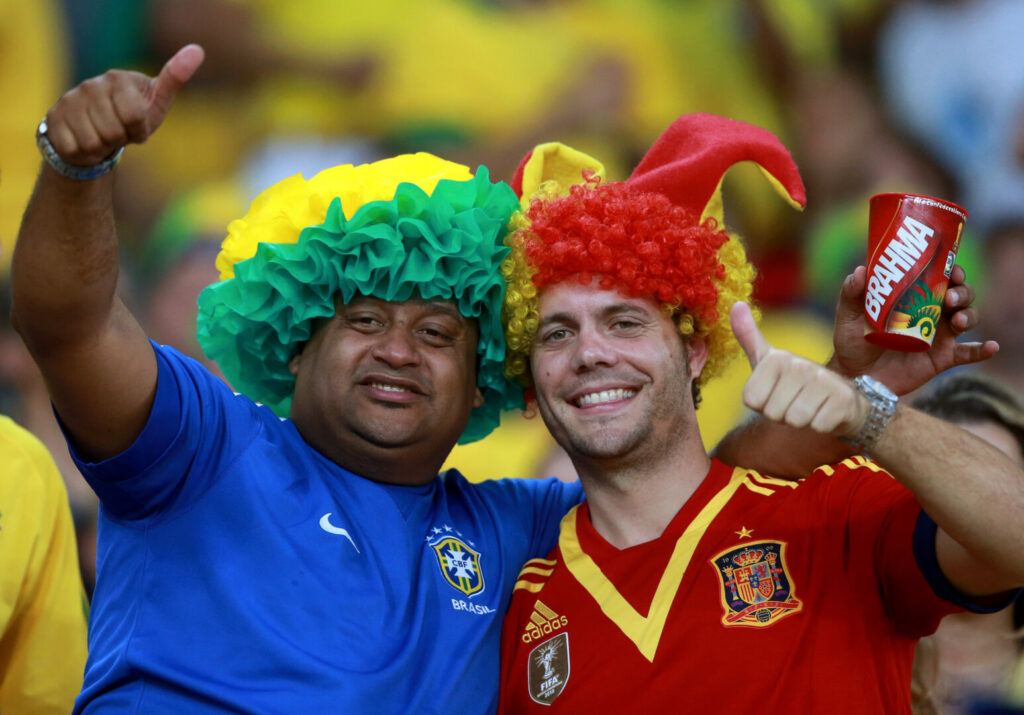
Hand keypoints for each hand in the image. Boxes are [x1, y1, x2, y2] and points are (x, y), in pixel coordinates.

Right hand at [43, 44, 204, 166]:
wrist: (98, 132)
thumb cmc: (133, 117)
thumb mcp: (157, 102)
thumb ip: (174, 78)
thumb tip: (197, 51)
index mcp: (119, 78)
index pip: (134, 116)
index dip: (139, 130)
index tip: (137, 126)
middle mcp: (91, 85)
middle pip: (112, 132)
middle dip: (120, 140)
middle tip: (118, 132)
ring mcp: (70, 100)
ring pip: (92, 142)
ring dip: (102, 148)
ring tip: (102, 136)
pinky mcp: (53, 117)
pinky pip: (73, 148)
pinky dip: (83, 153)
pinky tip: (84, 140)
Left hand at [732, 301, 866, 438]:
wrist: (841, 399)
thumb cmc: (796, 383)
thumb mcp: (768, 360)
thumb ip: (748, 335)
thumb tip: (735, 304)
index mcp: (777, 358)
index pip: (751, 400)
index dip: (763, 405)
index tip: (777, 394)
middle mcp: (800, 365)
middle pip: (772, 413)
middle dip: (781, 415)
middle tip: (796, 402)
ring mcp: (824, 382)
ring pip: (794, 420)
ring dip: (801, 421)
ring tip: (810, 407)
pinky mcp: (843, 401)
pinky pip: (817, 427)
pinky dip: (820, 426)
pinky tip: (826, 413)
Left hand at [829, 264, 997, 394]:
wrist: (855, 376)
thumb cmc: (852, 341)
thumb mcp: (847, 316)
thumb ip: (851, 293)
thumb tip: (860, 271)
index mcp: (913, 297)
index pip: (940, 277)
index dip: (952, 270)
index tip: (952, 269)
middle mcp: (931, 313)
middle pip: (960, 295)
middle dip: (962, 292)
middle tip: (950, 298)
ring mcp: (939, 335)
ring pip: (968, 319)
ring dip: (970, 315)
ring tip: (959, 321)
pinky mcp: (942, 358)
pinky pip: (969, 353)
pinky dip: (983, 350)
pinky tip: (991, 347)